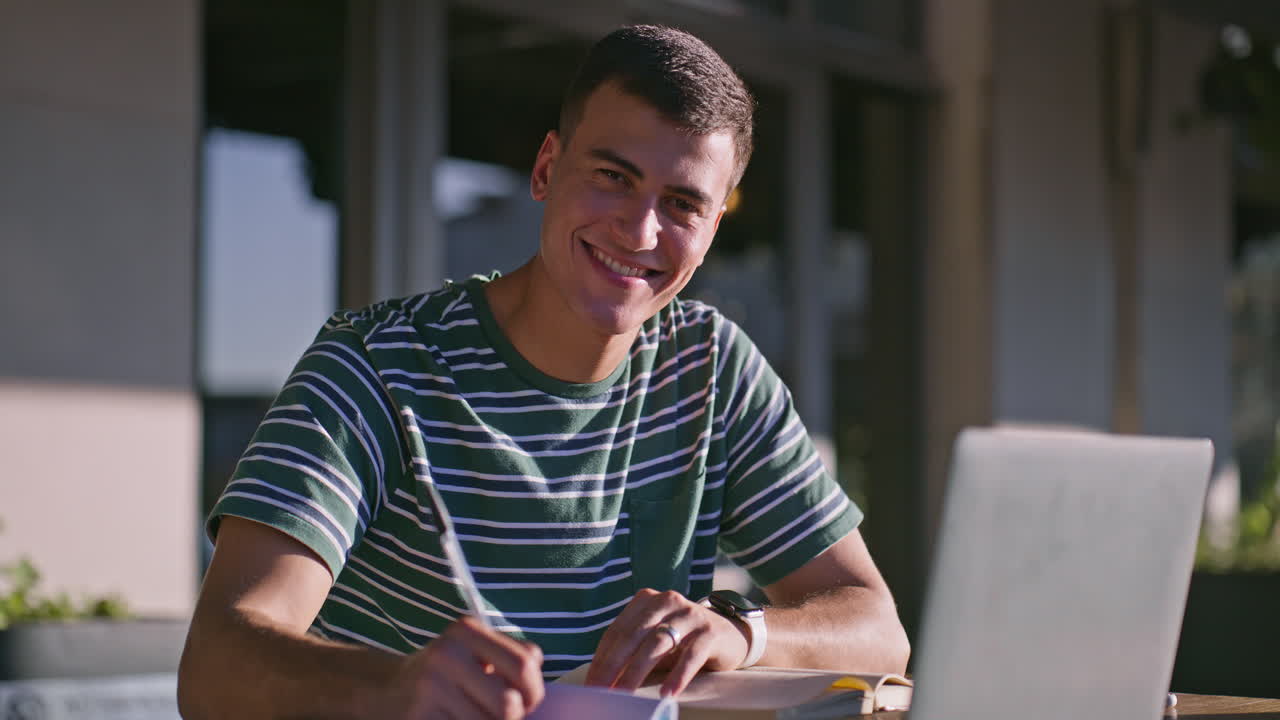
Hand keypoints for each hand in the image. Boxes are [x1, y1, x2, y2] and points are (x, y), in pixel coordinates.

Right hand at [375, 616, 544, 718]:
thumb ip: (511, 653)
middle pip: (509, 704)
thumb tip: (537, 664)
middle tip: (503, 715)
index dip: (534, 690)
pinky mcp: (419, 717)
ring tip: (474, 715)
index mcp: (466, 631)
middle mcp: (446, 654)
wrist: (385, 691)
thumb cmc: (445, 673)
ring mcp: (429, 688)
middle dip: (513, 716)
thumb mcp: (474, 651)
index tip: (527, 700)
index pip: (524, 663)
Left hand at [586, 589, 749, 695]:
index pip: (617, 631)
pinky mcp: (710, 631)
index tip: (591, 684)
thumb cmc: (684, 641)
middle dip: (613, 666)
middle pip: (633, 636)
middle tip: (601, 691)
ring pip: (657, 644)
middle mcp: (667, 601)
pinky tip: (668, 693)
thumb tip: (601, 679)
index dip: (602, 659)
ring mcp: (690, 614)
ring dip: (638, 672)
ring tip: (625, 694)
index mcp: (647, 600)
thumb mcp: (655, 640)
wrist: (731, 634)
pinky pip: (691, 655)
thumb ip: (632, 652)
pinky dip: (678, 675)